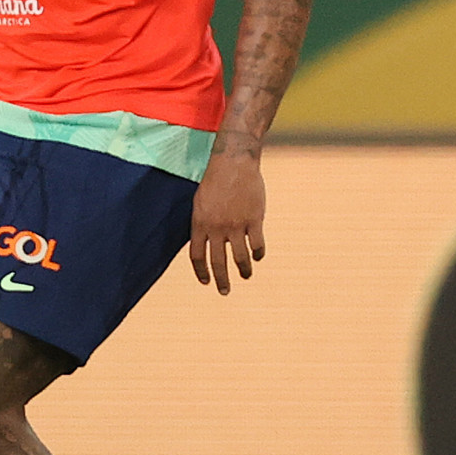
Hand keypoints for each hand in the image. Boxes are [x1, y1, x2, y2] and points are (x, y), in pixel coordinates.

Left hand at [188, 150, 265, 294]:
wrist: (233, 163)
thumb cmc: (215, 180)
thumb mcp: (199, 202)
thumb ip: (201, 224)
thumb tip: (204, 244)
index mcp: (199, 223)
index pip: (197, 256)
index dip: (201, 271)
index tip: (206, 281)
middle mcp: (216, 228)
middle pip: (218, 262)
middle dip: (221, 280)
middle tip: (224, 291)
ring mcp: (236, 225)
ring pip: (240, 257)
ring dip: (243, 270)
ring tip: (246, 275)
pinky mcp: (253, 220)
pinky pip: (257, 244)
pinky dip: (258, 253)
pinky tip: (258, 256)